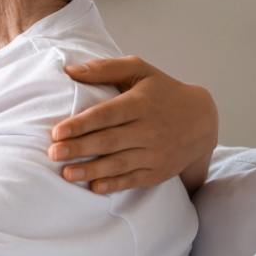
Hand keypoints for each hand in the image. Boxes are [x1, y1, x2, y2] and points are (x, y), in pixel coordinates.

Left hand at [51, 57, 219, 193]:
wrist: (202, 120)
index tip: (57, 132)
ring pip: (119, 163)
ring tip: (66, 173)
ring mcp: (155, 153)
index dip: (82, 124)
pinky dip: (114, 184)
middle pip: (109, 141)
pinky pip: (133, 179)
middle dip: (79, 149)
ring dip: (91, 170)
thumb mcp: (140, 71)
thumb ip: (105, 68)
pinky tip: (94, 187)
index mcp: (140, 104)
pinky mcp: (159, 171)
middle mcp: (149, 130)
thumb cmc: (162, 92)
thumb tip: (69, 70)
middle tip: (53, 153)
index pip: (107, 115)